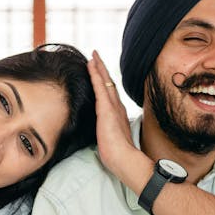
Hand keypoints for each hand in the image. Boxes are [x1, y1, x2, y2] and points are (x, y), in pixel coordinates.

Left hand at [87, 50, 140, 176]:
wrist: (124, 159)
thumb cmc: (117, 155)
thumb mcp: (111, 141)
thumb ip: (108, 134)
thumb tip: (103, 137)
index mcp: (118, 115)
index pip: (110, 94)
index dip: (105, 82)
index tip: (100, 71)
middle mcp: (117, 107)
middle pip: (109, 84)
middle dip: (102, 69)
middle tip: (96, 56)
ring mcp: (113, 107)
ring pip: (105, 81)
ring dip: (98, 67)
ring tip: (93, 55)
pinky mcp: (106, 109)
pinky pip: (99, 86)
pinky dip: (95, 74)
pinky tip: (90, 64)